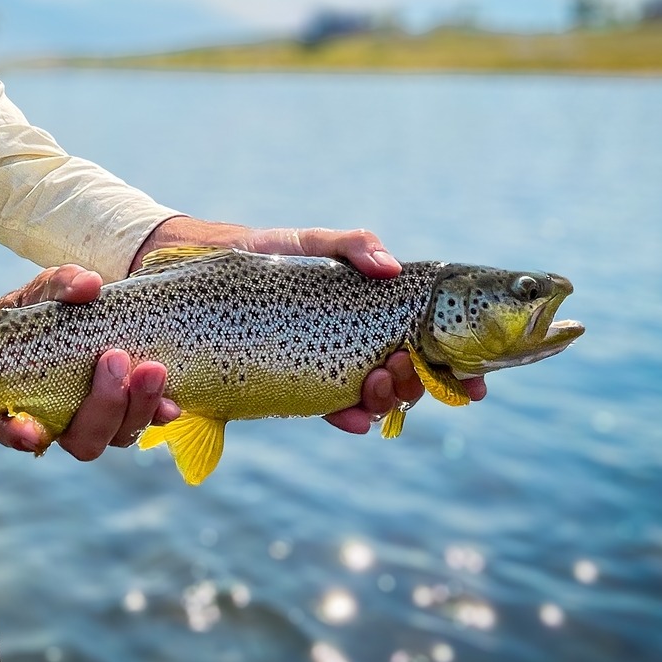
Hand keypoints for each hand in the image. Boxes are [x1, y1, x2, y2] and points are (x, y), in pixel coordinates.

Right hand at [0, 265, 179, 457]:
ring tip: (153, 369)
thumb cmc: (44, 307)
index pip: (12, 431)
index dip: (20, 436)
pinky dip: (158, 413)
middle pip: (82, 440)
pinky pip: (146, 422)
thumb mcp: (46, 291)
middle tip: (114, 358)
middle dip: (103, 406)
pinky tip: (173, 404)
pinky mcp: (129, 410)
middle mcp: (62, 421)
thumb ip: (61, 286)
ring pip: (117, 436)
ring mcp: (98, 420)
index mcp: (22, 399)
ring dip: (138, 407)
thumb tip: (89, 285)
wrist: (79, 313)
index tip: (32, 430)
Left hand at [132, 217, 488, 433]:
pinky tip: (348, 418)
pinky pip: (322, 410)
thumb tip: (390, 266)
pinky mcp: (283, 387)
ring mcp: (319, 369)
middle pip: (403, 380)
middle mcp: (348, 347)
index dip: (455, 370)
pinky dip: (341, 417)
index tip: (475, 385)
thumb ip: (349, 245)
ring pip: (370, 400)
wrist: (185, 270)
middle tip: (399, 366)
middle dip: (414, 383)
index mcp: (364, 316)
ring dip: (384, 400)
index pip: (422, 347)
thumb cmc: (255, 253)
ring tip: (375, 381)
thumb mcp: (306, 243)